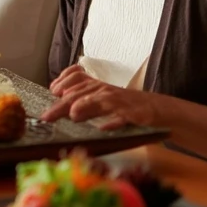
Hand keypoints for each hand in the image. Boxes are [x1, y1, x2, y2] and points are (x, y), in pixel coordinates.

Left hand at [41, 69, 161, 129]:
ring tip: (74, 114)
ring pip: (99, 101)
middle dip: (62, 104)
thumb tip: (59, 102)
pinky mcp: (134, 115)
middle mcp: (105, 91)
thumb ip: (81, 98)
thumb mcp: (102, 98)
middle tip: (48, 116)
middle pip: (81, 93)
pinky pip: (122, 118)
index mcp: (97, 86)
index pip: (76, 77)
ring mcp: (119, 102)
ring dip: (86, 106)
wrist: (159, 109)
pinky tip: (105, 129)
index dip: (62, 82)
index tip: (52, 91)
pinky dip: (113, 123)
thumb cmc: (126, 106)